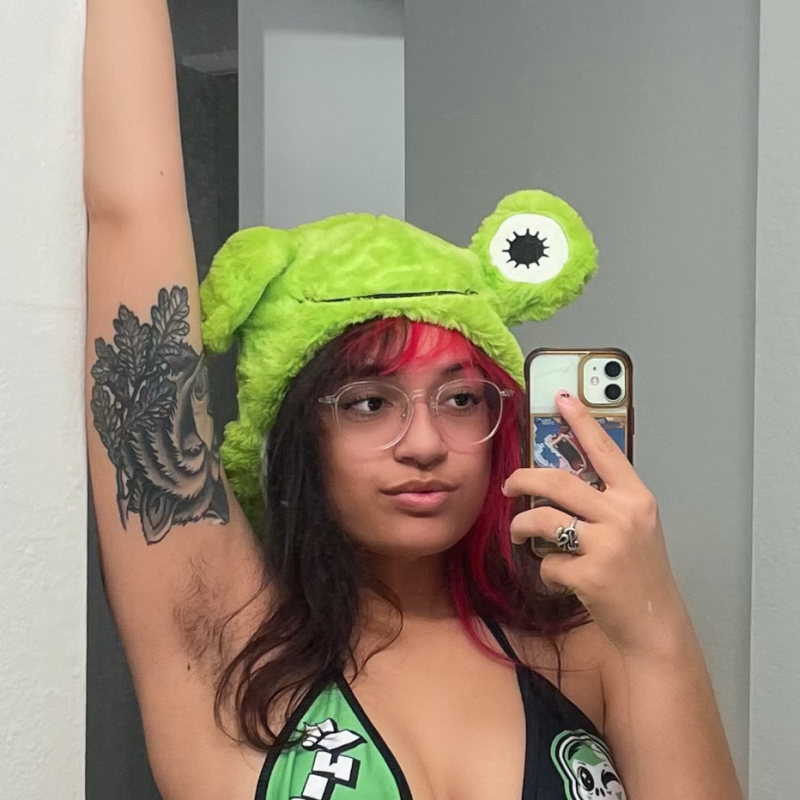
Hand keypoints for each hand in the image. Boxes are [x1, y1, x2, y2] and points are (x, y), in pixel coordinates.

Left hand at [503, 391, 689, 659]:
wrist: (655, 625)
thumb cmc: (641, 575)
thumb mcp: (635, 528)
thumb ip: (607, 503)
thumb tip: (562, 483)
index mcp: (637, 498)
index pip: (605, 450)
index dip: (581, 421)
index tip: (561, 397)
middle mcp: (623, 515)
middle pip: (557, 481)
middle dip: (523, 479)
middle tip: (508, 486)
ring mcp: (606, 544)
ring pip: (542, 519)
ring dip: (522, 527)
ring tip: (521, 535)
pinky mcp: (588, 574)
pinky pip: (547, 562)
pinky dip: (546, 570)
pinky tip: (560, 578)